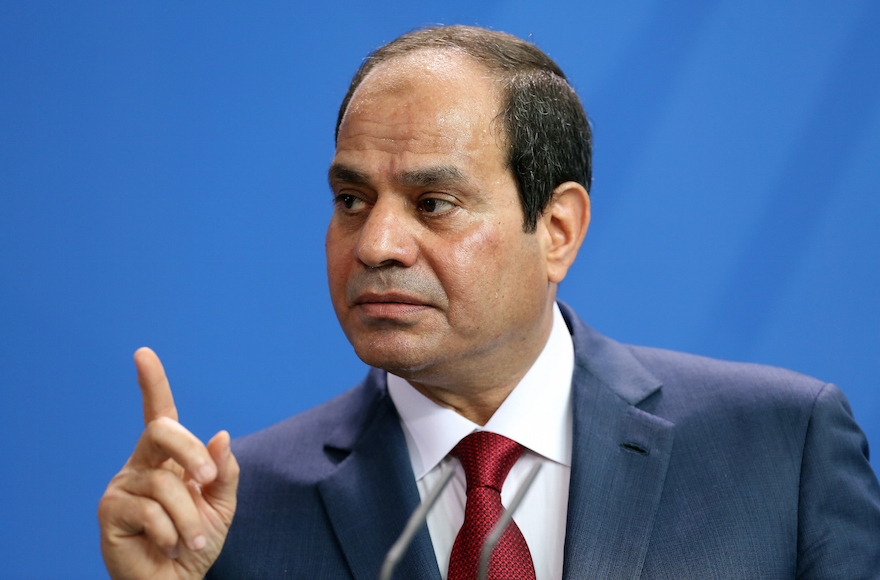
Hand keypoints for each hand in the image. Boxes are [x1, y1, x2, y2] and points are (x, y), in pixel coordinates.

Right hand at [98, 348, 239, 579]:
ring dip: (189, 517)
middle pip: (162, 431)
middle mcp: (141, 464)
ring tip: (194, 539)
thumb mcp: (220, 505)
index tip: (143, 354)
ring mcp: (123, 486)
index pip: (159, 413)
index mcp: (167, 457)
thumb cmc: (196, 541)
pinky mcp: (110, 511)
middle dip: (192, 452)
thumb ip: (223, 472)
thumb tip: (221, 437)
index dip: (151, 383)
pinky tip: (170, 545)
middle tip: (208, 482)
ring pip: (165, 483)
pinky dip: (171, 531)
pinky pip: (150, 511)